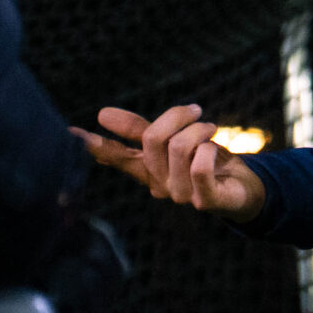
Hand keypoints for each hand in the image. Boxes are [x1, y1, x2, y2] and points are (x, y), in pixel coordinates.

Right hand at [77, 103, 266, 224]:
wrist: (243, 188)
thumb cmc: (205, 162)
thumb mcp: (173, 140)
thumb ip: (139, 129)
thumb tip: (101, 113)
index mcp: (147, 169)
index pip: (116, 156)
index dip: (94, 145)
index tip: (69, 133)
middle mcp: (158, 184)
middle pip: (153, 138)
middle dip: (178, 116)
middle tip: (196, 111)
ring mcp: (180, 196)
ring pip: (179, 147)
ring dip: (200, 130)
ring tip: (211, 130)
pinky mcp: (205, 201)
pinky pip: (201, 167)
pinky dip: (210, 149)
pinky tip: (214, 151)